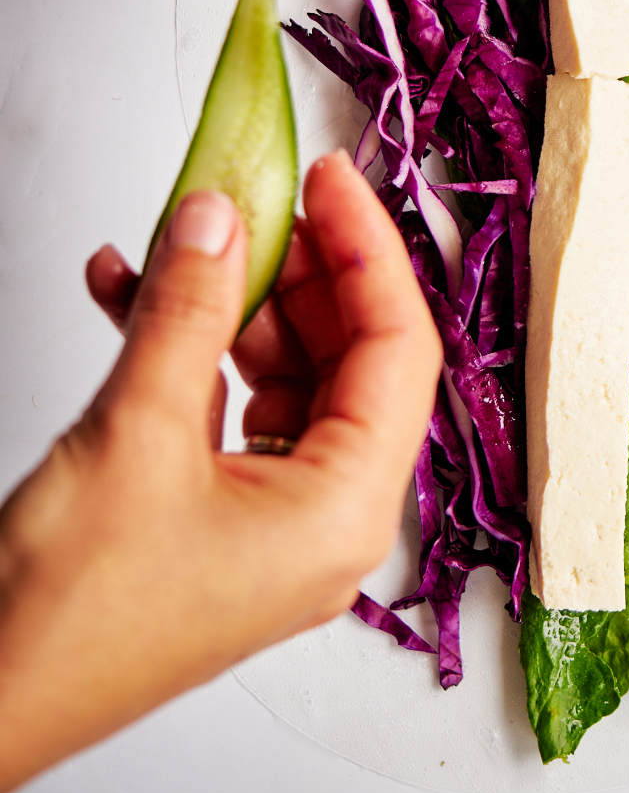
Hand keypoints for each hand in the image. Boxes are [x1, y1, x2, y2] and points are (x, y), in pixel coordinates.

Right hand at [0, 152, 439, 792]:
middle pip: (347, 359)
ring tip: (177, 240)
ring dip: (229, 304)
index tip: (328, 179)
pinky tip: (129, 292)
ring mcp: (275, 523)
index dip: (368, 250)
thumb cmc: (66, 613)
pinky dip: (188, 351)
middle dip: (296, 270)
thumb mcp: (137, 430)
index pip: (398, 349)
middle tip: (252, 199)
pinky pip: (228, 409)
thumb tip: (220, 216)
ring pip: (284, 377)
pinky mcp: (221, 519)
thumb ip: (189, 309)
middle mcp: (328, 521)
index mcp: (345, 510)